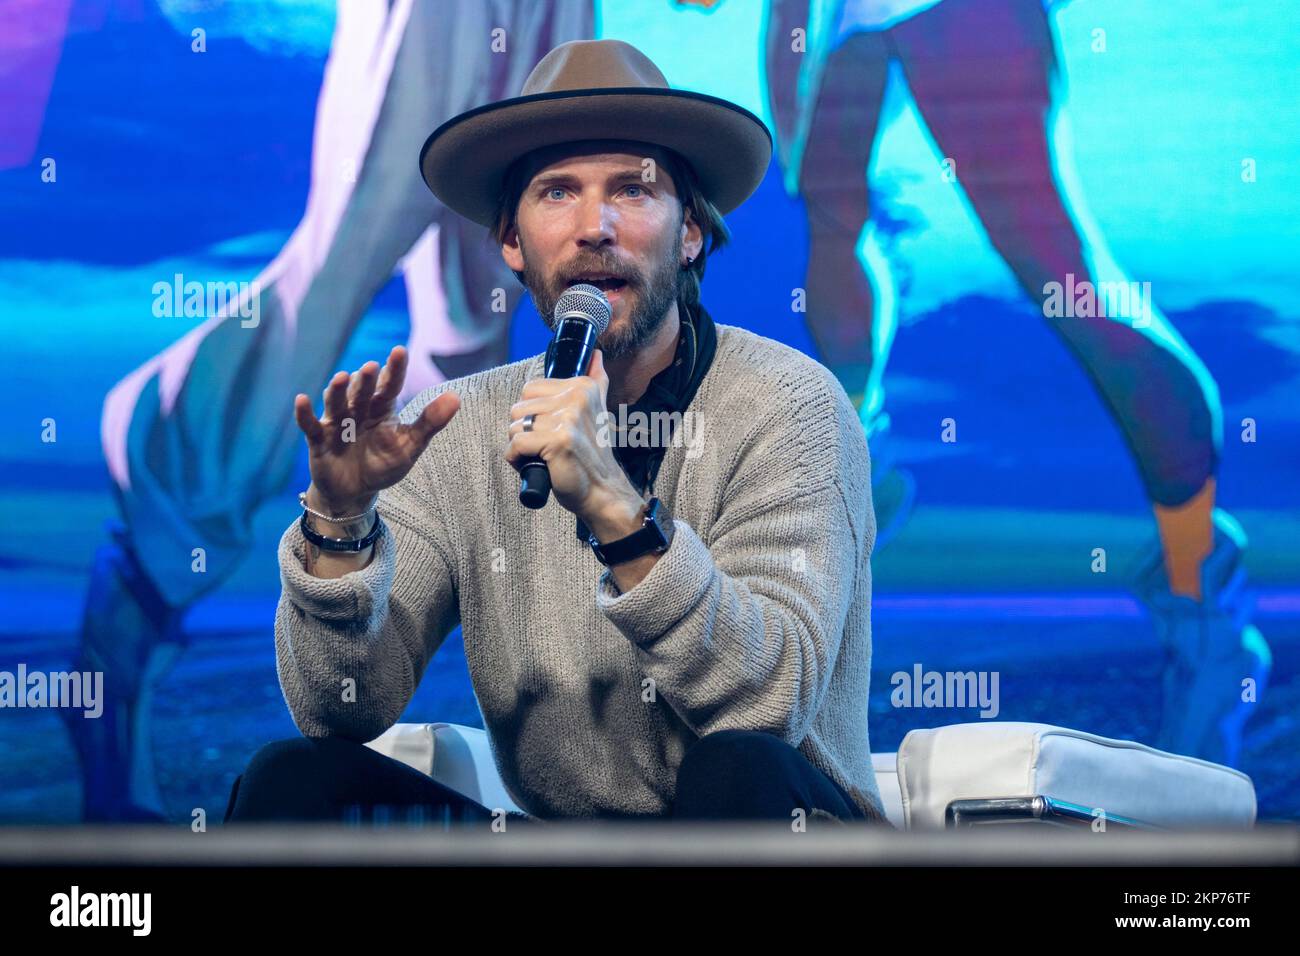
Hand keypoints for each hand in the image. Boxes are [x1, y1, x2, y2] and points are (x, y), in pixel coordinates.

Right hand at [294, 346, 459, 515]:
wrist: (355, 492)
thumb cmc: (383, 464)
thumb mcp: (409, 445)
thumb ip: (430, 422)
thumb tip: (456, 397)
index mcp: (382, 408)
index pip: (390, 385)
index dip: (394, 369)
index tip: (400, 351)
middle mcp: (358, 410)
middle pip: (362, 392)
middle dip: (367, 380)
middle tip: (372, 367)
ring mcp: (337, 423)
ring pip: (337, 403)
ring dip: (338, 391)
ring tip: (343, 378)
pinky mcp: (319, 440)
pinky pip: (311, 425)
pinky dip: (304, 414)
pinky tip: (301, 400)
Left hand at [505, 350, 641, 526]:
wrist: (601, 491)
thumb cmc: (591, 455)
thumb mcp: (597, 411)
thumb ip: (595, 380)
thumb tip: (595, 354)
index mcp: (582, 387)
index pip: (530, 389)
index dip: (533, 413)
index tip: (551, 429)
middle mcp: (577, 399)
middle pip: (519, 407)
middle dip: (525, 430)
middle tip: (546, 445)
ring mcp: (568, 420)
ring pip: (515, 426)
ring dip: (522, 446)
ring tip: (543, 455)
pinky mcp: (558, 441)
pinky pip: (516, 444)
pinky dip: (517, 459)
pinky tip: (536, 464)